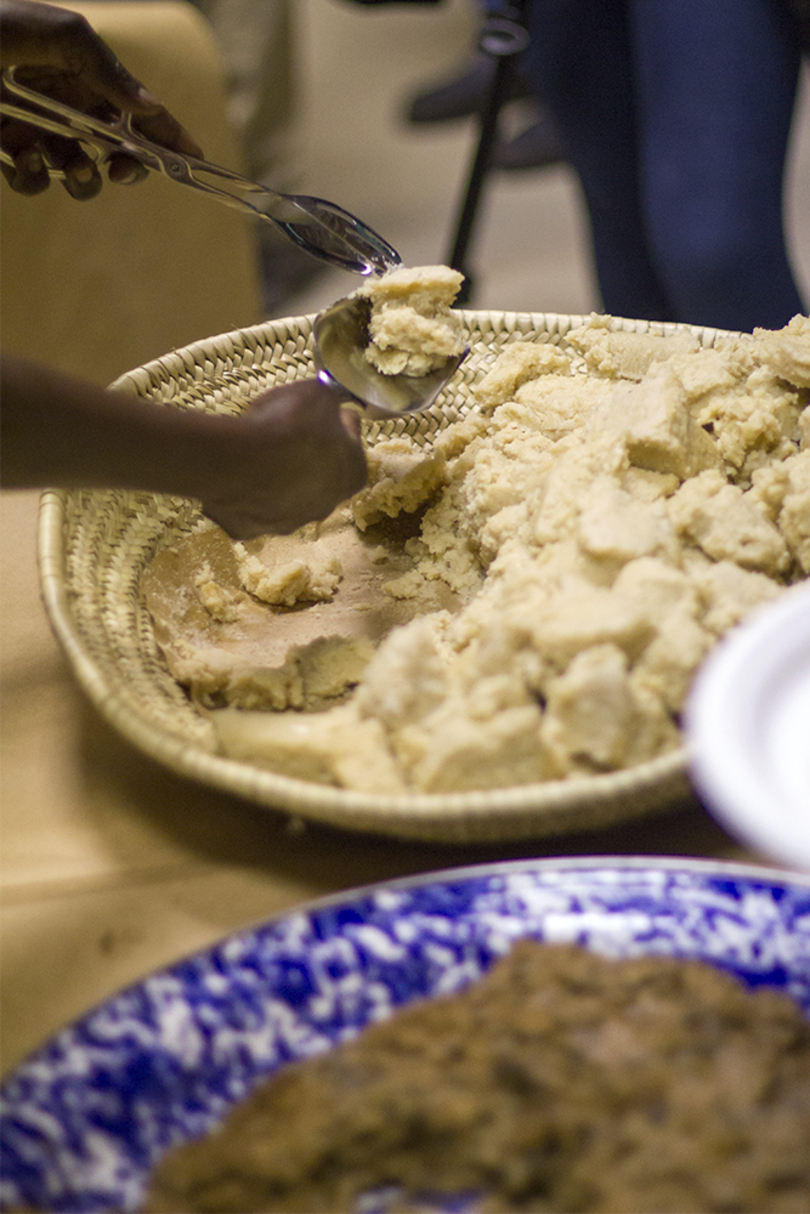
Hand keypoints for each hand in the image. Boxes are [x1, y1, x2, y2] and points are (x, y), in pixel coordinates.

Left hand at [0, 0, 201, 198]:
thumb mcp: (61, 35)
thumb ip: (108, 71)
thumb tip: (150, 109)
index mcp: (87, 77)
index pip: (139, 113)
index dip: (168, 137)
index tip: (194, 161)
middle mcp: (67, 107)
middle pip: (119, 154)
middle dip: (129, 169)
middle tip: (122, 171)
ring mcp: (38, 132)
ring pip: (81, 177)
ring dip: (84, 180)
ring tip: (73, 165)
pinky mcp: (8, 152)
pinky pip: (34, 183)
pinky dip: (33, 177)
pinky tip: (22, 155)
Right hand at [201, 379, 367, 539]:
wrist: (236, 464)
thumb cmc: (288, 427)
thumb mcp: (319, 393)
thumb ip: (332, 396)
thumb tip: (335, 397)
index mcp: (354, 473)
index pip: (352, 442)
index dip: (336, 423)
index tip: (322, 413)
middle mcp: (328, 505)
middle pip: (323, 474)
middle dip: (310, 455)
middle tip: (288, 433)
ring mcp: (290, 521)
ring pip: (288, 495)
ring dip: (280, 477)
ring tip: (260, 453)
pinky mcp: (254, 528)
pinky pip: (253, 507)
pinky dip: (248, 493)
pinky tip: (238, 473)